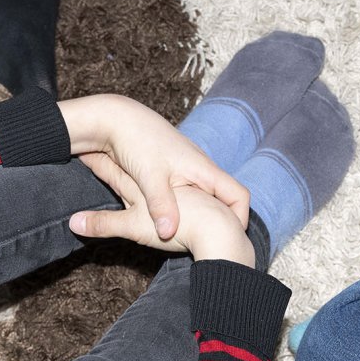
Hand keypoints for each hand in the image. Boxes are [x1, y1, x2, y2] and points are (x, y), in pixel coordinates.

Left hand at [59, 94, 248, 239]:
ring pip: (206, 196)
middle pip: (225, 198)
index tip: (230, 237)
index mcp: (204, 169)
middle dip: (223, 221)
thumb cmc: (137, 142)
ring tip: (194, 235)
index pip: (239, 195)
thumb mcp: (150, 176)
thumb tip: (167, 234)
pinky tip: (172, 218)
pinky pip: (190, 192)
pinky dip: (187, 206)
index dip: (240, 218)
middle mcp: (201, 168)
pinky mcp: (175, 170)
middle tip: (212, 241)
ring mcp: (189, 168)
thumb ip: (161, 205)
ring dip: (203, 214)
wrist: (119, 118)